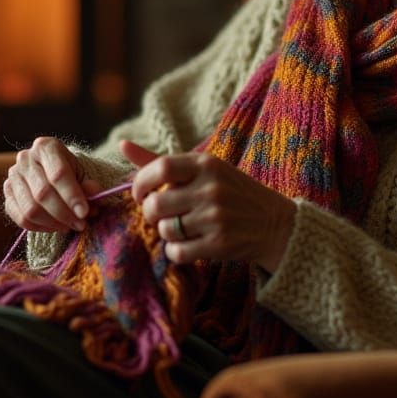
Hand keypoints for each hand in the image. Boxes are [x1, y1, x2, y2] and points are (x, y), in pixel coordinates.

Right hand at [4, 136, 100, 234]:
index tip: (84, 213)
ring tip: (69, 226)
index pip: (58, 174)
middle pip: (43, 193)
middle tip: (80, 224)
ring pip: (30, 209)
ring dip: (52, 223)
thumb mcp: (85, 174)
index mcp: (46, 147)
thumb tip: (94, 193)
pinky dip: (39, 227)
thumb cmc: (72, 172)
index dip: (72, 196)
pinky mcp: (7, 194)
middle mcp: (25, 158)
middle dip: (64, 213)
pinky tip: (55, 227)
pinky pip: (20, 217)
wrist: (55, 173)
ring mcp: (13, 176)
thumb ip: (90, 184)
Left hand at [120, 139, 294, 271]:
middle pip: (155, 204)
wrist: (274, 223)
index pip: (159, 167)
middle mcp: (211, 188)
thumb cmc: (231, 192)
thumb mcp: (203, 170)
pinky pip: (177, 252)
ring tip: (183, 228)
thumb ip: (161, 162)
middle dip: (150, 213)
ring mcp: (215, 217)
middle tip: (161, 215)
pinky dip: (177, 251)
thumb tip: (122, 145)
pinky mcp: (219, 243)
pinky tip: (191, 244)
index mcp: (206, 163)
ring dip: (167, 233)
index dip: (140, 183)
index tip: (141, 194)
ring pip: (165, 230)